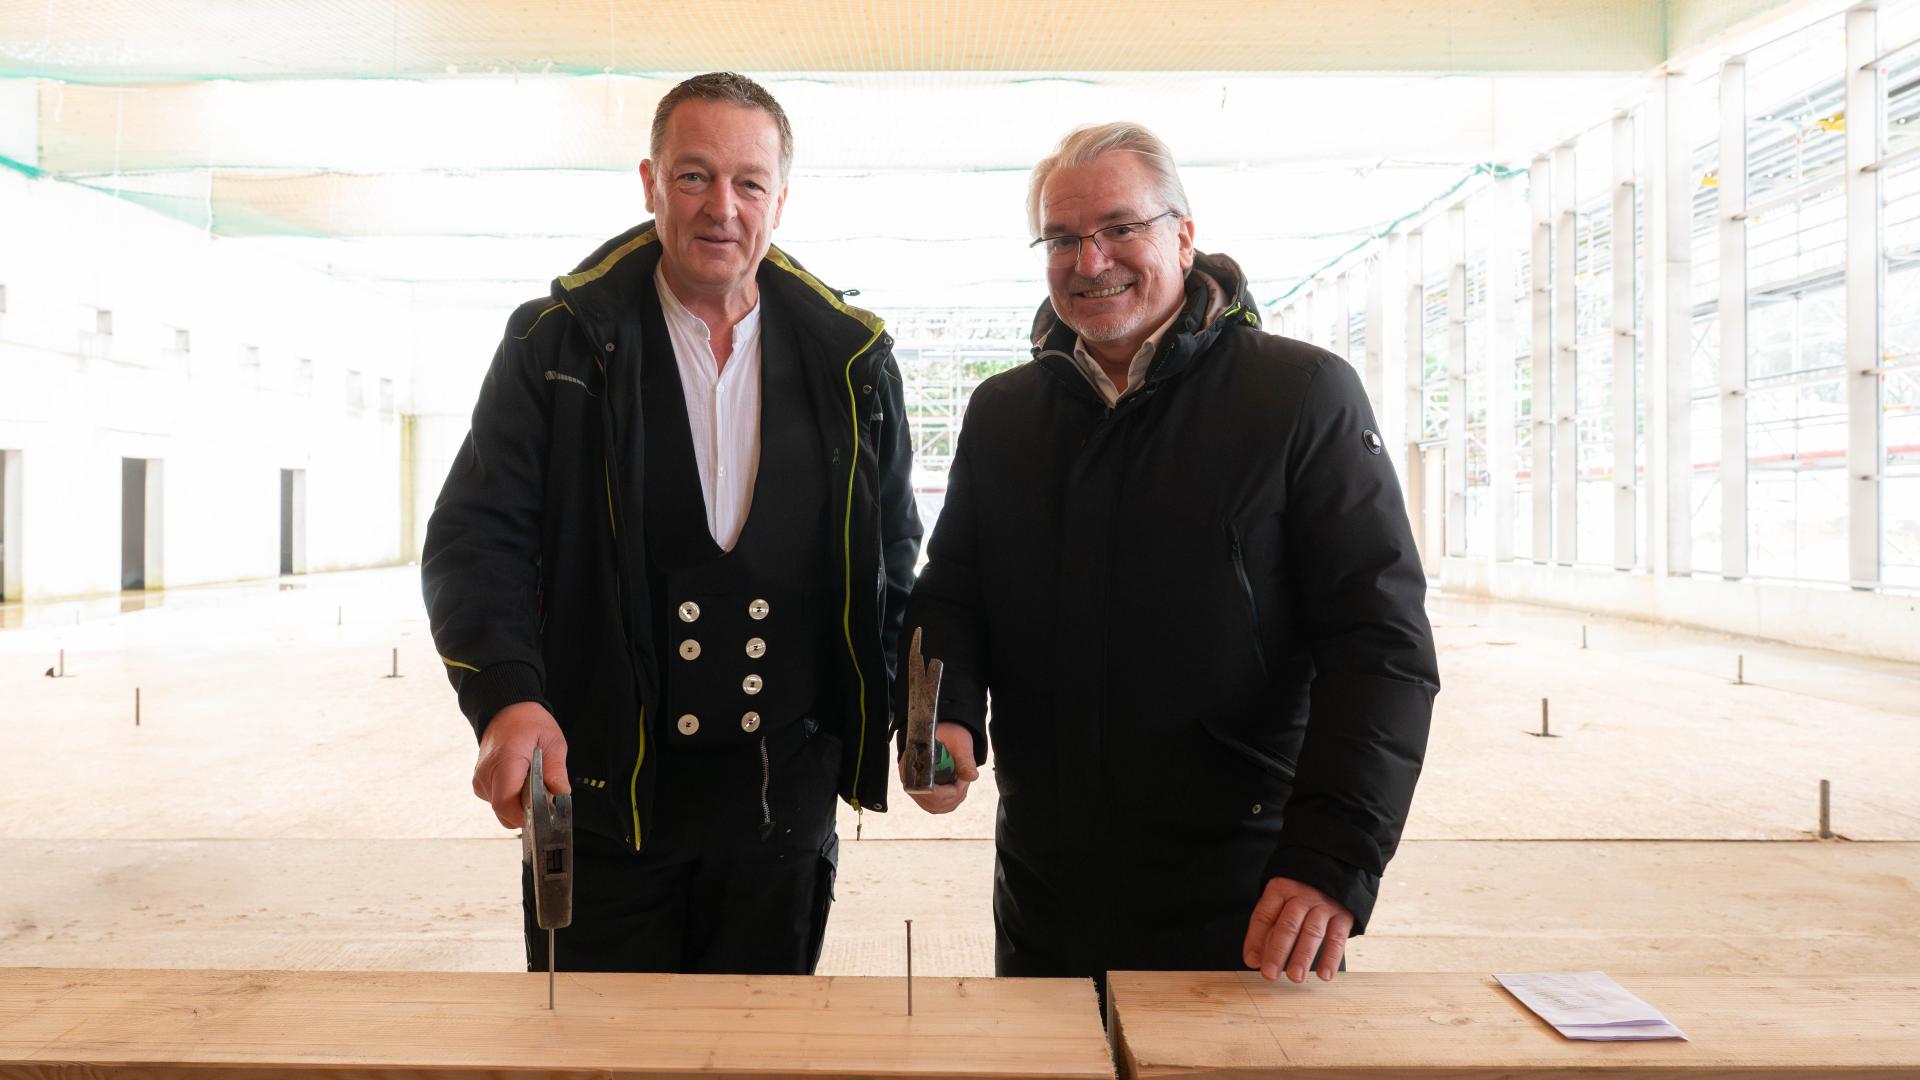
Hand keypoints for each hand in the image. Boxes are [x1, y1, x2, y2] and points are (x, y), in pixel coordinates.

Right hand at [473, 701, 569, 829]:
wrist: (505, 710)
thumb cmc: (528, 723)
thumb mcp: (552, 741)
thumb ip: (556, 769)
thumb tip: (561, 793)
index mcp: (504, 763)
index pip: (506, 805)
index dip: (526, 816)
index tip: (544, 814)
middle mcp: (486, 775)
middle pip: (505, 812)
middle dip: (527, 812)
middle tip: (543, 793)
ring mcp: (480, 780)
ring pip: (502, 810)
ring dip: (520, 804)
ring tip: (531, 781)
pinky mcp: (480, 784)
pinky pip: (498, 801)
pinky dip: (512, 798)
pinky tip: (521, 781)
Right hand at [901, 721, 979, 813]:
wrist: (944, 735)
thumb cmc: (949, 735)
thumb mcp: (959, 743)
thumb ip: (965, 760)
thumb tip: (972, 777)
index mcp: (911, 763)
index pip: (925, 790)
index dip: (946, 791)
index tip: (960, 780)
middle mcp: (909, 779)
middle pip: (931, 802)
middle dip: (953, 795)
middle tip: (964, 779)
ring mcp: (915, 789)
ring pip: (936, 807)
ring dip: (954, 799)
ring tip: (961, 781)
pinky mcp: (923, 795)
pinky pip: (937, 807)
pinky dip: (952, 801)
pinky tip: (957, 788)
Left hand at [1242, 876, 1352, 983]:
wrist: (1333, 874)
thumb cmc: (1298, 896)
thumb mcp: (1280, 902)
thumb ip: (1267, 928)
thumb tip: (1255, 960)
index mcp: (1280, 890)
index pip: (1264, 915)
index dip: (1256, 939)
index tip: (1252, 962)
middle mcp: (1301, 896)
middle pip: (1287, 926)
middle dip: (1277, 952)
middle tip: (1270, 974)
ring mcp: (1323, 905)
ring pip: (1311, 933)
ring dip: (1302, 957)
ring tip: (1295, 977)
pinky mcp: (1343, 916)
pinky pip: (1336, 938)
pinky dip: (1331, 958)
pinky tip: (1324, 975)